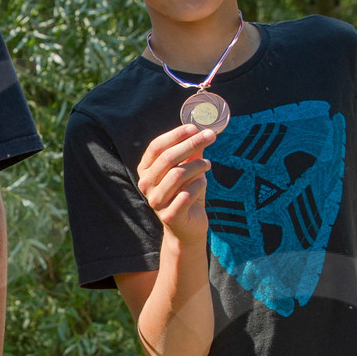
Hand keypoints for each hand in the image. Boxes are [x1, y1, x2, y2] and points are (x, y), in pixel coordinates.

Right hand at [136, 123, 214, 239]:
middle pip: (167, 158)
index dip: (175, 135)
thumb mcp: (189, 170)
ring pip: (177, 175)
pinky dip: (198, 185)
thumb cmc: (186, 194)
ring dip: (197, 166)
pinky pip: (186, 194)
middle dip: (191, 144)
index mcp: (146, 170)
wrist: (187, 227)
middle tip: (210, 136)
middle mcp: (146, 185)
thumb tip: (202, 131)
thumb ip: (191, 153)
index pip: (156, 147)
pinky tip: (203, 183)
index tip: (194, 128)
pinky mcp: (169, 216)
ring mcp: (155, 201)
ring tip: (208, 165)